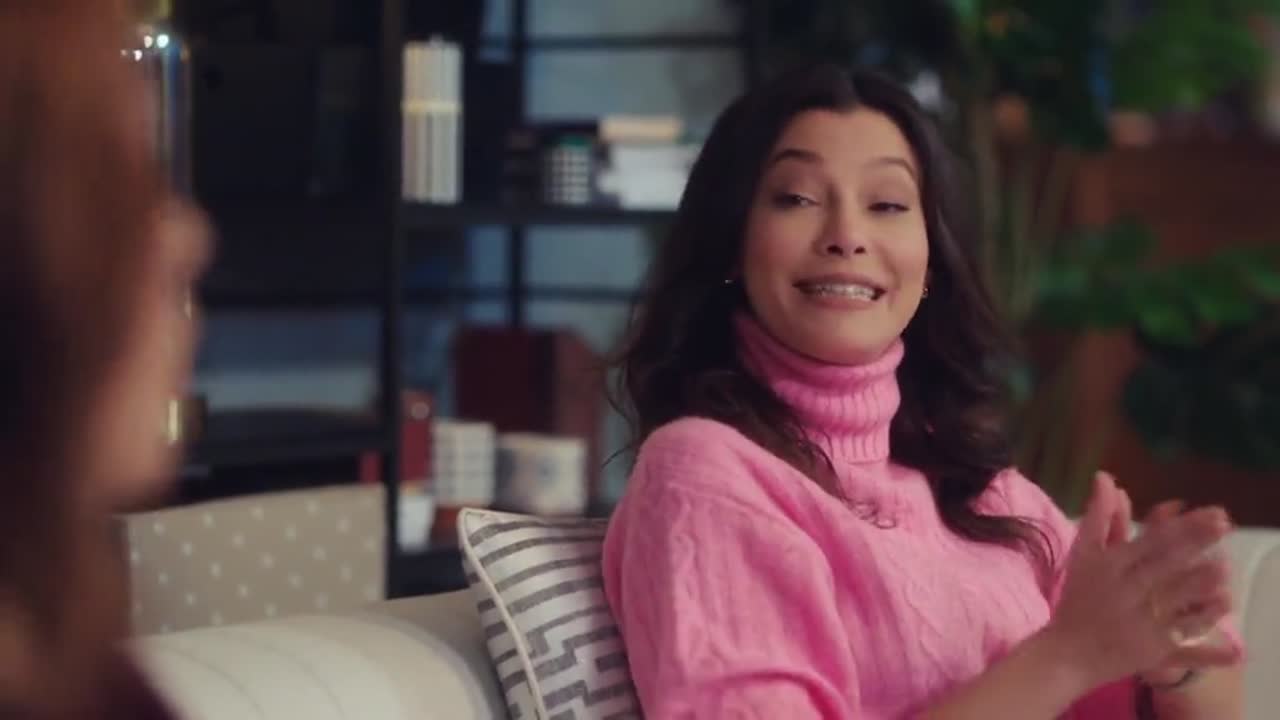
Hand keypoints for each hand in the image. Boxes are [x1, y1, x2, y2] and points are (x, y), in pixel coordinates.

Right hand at [1043, 473, 1239, 691]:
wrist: (1066, 653)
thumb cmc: (1078, 599)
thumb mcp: (1083, 555)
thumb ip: (1098, 517)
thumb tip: (1105, 477)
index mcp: (1110, 565)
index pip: (1150, 541)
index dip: (1180, 526)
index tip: (1210, 513)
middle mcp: (1126, 590)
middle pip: (1164, 563)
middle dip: (1195, 543)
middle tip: (1225, 524)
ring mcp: (1140, 621)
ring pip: (1174, 598)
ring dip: (1199, 582)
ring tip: (1223, 566)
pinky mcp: (1153, 649)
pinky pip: (1181, 635)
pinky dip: (1202, 624)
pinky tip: (1222, 610)